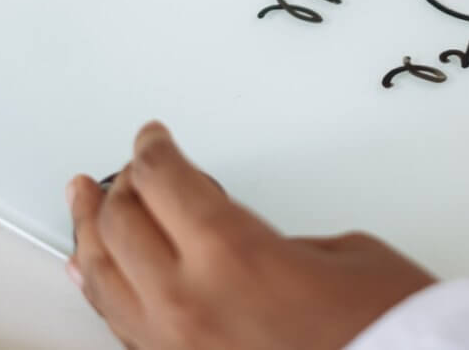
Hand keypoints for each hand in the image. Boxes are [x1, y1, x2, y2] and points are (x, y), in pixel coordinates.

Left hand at [67, 122, 434, 349]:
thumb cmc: (386, 328)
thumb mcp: (337, 252)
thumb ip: (269, 238)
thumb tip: (237, 242)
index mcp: (230, 253)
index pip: (163, 181)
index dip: (154, 150)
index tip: (154, 140)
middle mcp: (189, 302)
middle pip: (122, 224)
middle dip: (123, 186)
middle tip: (131, 167)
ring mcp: (179, 348)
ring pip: (104, 279)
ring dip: (91, 234)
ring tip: (82, 203)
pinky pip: (121, 325)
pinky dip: (101, 290)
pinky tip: (92, 271)